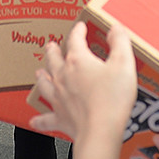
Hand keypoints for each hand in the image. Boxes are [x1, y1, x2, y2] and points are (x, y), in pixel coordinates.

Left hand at [27, 21, 136, 145]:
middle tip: (50, 46)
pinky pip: (46, 118)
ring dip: (42, 77)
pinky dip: (40, 119)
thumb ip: (120, 42)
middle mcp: (64, 77)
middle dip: (53, 51)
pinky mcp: (60, 118)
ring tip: (39, 73)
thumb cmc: (112, 99)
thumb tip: (115, 28)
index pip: (75, 40)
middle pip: (54, 60)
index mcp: (78, 62)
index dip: (78, 31)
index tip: (79, 27)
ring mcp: (59, 98)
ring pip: (45, 84)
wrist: (100, 130)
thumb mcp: (123, 63)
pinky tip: (34, 120)